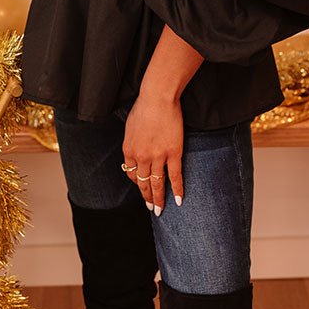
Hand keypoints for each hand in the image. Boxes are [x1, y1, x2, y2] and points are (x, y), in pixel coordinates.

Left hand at [122, 92, 183, 216]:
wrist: (158, 98)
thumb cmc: (144, 107)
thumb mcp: (130, 126)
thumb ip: (133, 141)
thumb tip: (136, 149)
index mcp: (129, 151)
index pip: (131, 174)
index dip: (137, 182)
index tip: (142, 186)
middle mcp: (141, 158)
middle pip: (143, 183)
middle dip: (147, 197)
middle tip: (151, 208)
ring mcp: (158, 157)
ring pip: (158, 184)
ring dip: (160, 199)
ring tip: (161, 210)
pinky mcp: (173, 153)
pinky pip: (175, 176)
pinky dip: (178, 190)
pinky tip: (179, 200)